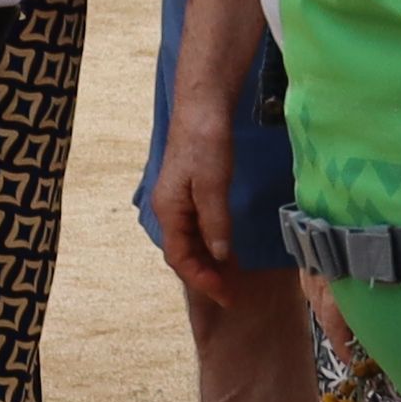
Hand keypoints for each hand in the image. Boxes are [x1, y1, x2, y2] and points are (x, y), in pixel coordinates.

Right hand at [144, 67, 252, 294]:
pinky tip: (225, 249)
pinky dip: (210, 244)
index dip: (201, 280)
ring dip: (207, 262)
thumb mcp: (213, 186)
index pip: (179, 257)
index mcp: (169, 210)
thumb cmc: (205, 143)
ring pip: (190, 241)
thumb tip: (219, 255)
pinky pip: (197, 227)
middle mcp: (169, 208)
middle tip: (232, 293)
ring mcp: (178, 199)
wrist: (202, 106)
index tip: (225, 295)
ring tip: (230, 278)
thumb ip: (215, 223)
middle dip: (204, 276)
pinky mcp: (190, 190)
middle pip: (183, 252)